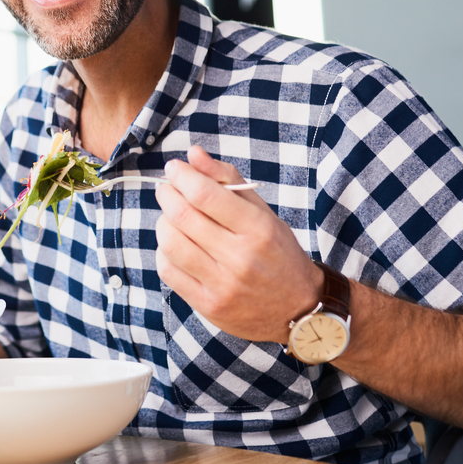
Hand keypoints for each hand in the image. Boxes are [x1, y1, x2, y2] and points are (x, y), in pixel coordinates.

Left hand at [155, 146, 321, 343]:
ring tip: (171, 217)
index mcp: (258, 229)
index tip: (174, 168)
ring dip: (163, 222)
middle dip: (167, 195)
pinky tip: (176, 245)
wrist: (298, 309)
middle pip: (183, 216)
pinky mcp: (208, 305)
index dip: (182, 176)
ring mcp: (223, 285)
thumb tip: (193, 154)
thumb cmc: (278, 253)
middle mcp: (240, 257)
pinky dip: (164, 251)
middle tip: (166, 189)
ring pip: (171, 243)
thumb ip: (228, 180)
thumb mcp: (263, 212)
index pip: (205, 194)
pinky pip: (168, 271)